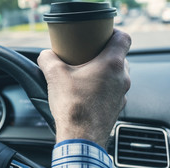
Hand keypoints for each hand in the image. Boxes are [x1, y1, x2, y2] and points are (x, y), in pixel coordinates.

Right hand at [38, 29, 130, 147]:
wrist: (81, 137)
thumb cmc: (73, 106)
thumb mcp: (54, 75)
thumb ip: (48, 58)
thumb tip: (45, 55)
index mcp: (111, 64)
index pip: (125, 38)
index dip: (115, 31)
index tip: (106, 32)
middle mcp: (121, 78)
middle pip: (120, 56)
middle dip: (105, 53)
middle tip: (89, 53)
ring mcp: (122, 94)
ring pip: (118, 75)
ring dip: (105, 71)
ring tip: (87, 73)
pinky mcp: (117, 107)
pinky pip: (114, 90)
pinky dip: (104, 87)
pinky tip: (88, 91)